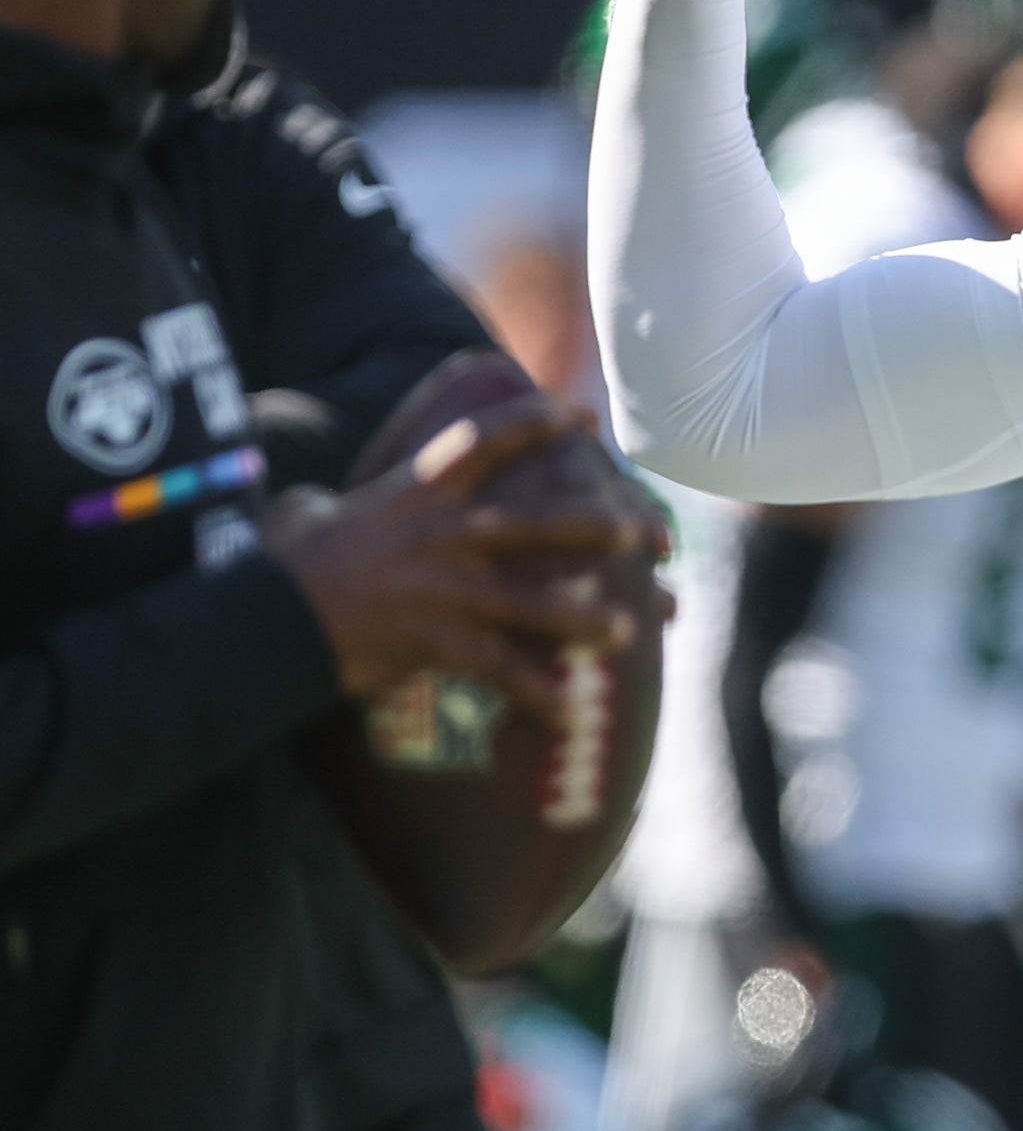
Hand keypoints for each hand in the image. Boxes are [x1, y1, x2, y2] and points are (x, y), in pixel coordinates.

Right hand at [266, 400, 666, 718]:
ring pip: (542, 601)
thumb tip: (318, 507)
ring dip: (592, 619)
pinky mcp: (439, 641)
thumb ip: (333, 505)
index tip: (586, 416)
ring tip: (633, 634)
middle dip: (612, 527)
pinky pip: (504, 671)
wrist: (257, 622)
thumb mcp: (305, 515)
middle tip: (659, 535)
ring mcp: (448, 588)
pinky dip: (539, 695)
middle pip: (549, 522)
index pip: (490, 439)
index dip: (541, 420)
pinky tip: (570, 714)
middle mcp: (446, 533)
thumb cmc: (272, 566)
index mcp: (417, 491)